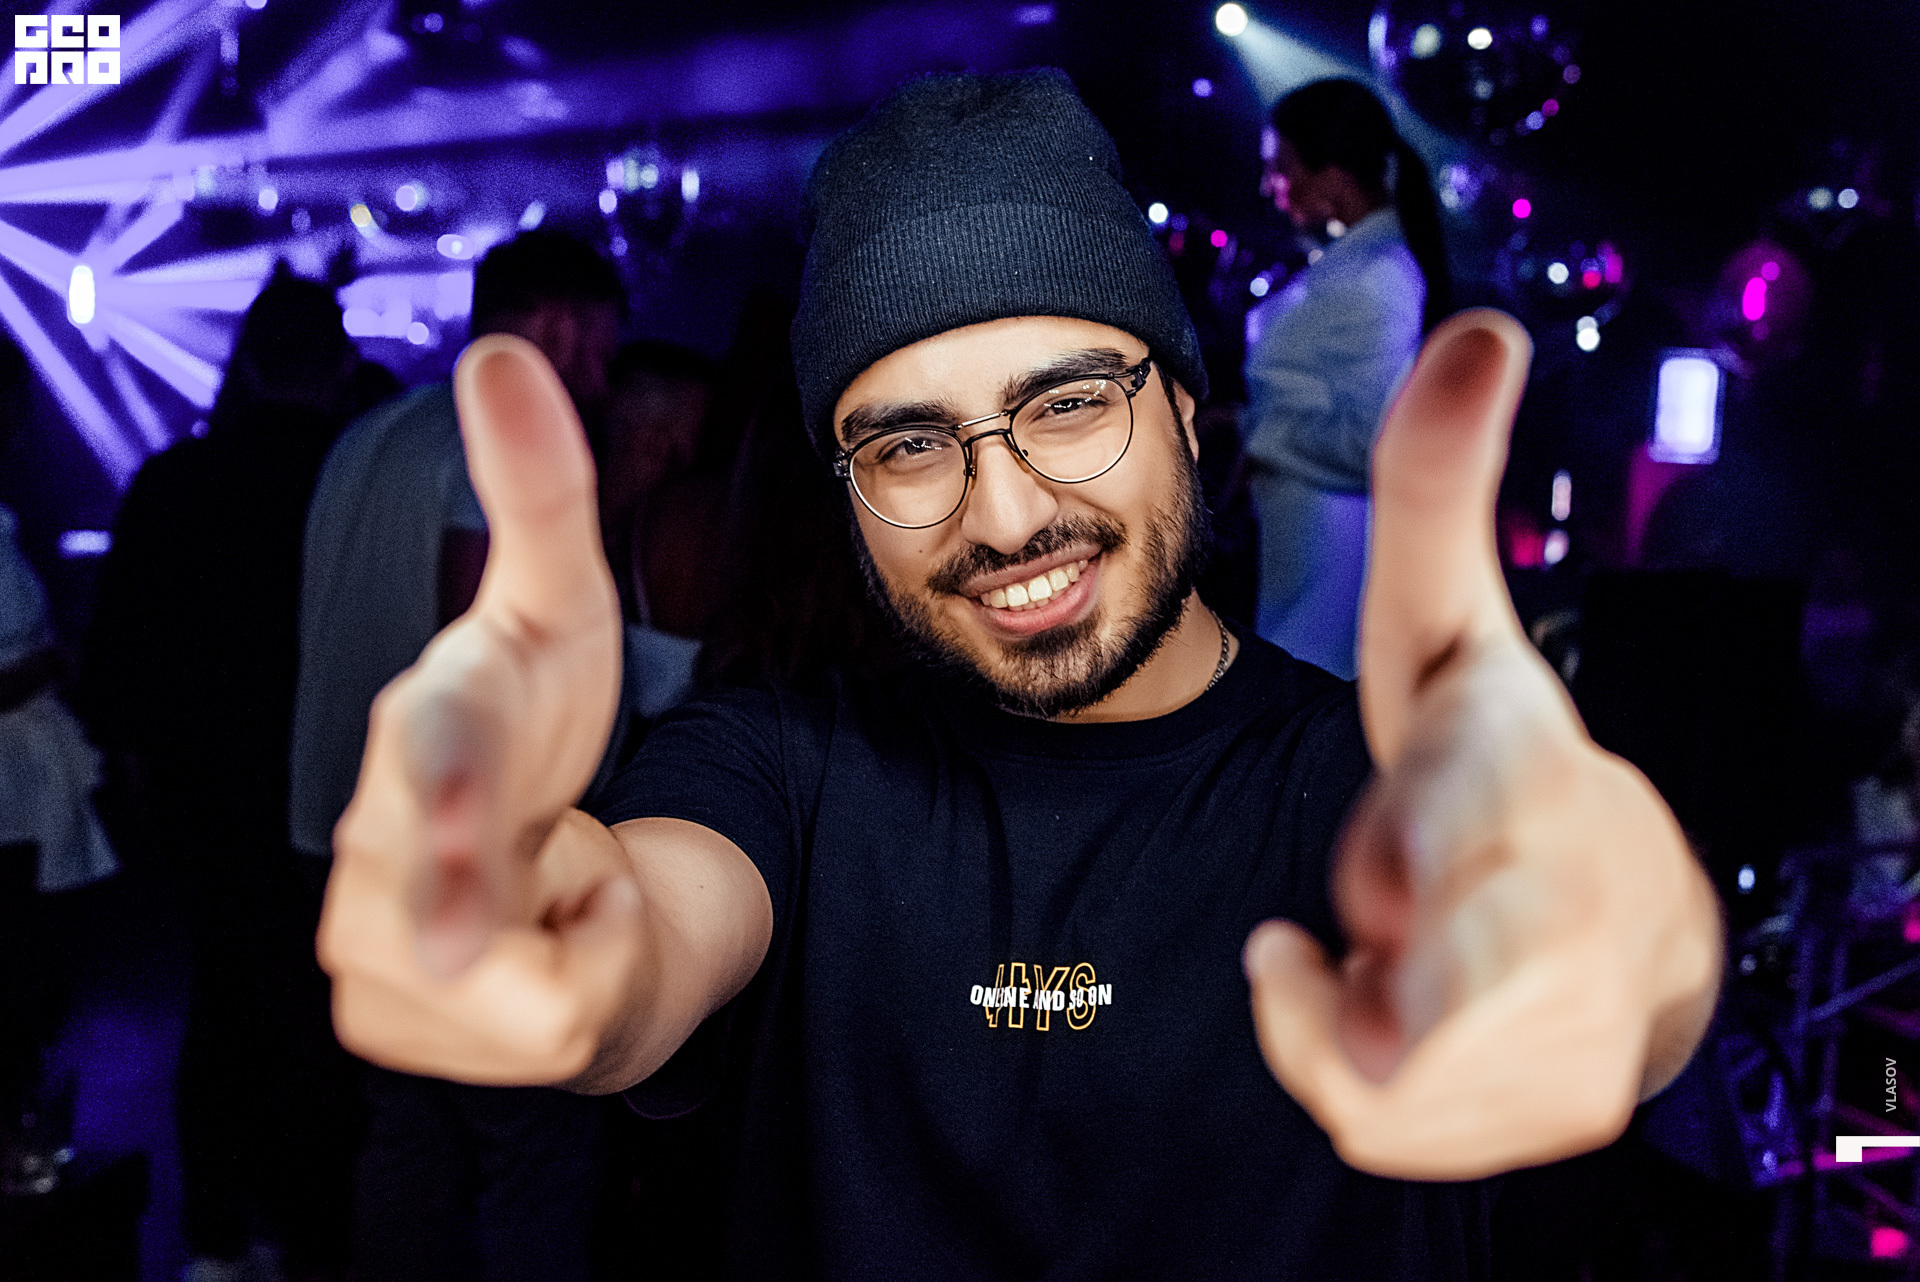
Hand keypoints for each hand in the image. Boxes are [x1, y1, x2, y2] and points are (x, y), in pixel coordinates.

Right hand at [318, 335, 638, 1084]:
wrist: (562, 877)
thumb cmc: (551, 738)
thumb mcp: (564, 613)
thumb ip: (539, 492)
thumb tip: (500, 346)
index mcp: (429, 723)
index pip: (431, 742)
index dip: (445, 772)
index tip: (461, 785)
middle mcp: (374, 837)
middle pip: (431, 884)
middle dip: (465, 899)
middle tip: (481, 925)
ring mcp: (366, 941)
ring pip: (517, 981)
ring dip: (583, 933)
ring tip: (553, 888)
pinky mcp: (390, 1021)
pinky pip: (544, 1031)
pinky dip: (582, 992)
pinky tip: (546, 949)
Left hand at [1243, 311, 1721, 1179]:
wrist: (1628, 924)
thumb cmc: (1499, 763)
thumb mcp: (1447, 628)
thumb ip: (1435, 491)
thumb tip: (1478, 322)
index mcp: (1524, 758)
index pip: (1482, 796)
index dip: (1429, 835)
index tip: (1376, 880)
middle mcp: (1575, 882)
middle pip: (1474, 977)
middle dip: (1393, 1008)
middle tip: (1351, 1000)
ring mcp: (1590, 1003)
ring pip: (1401, 1074)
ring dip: (1343, 1023)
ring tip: (1376, 962)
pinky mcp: (1571, 1096)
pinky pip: (1395, 1131)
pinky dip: (1357, 1090)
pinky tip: (1387, 1027)